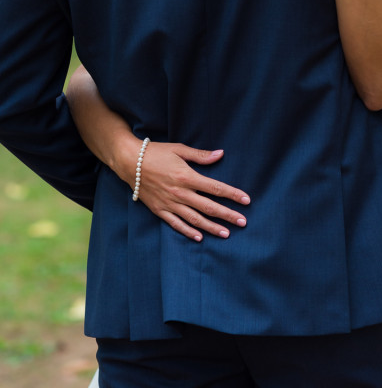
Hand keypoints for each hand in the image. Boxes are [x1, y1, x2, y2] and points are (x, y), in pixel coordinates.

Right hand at [132, 141, 249, 241]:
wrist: (129, 162)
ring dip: (212, 227)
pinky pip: (176, 224)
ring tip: (226, 233)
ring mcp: (169, 203)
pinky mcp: (159, 210)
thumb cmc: (156, 153)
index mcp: (187, 177)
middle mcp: (180, 193)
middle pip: (209, 207)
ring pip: (194, 219)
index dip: (232, 195)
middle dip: (228, 215)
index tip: (246, 200)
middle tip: (243, 222)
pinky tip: (199, 238)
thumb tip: (221, 154)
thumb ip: (201, 156)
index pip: (215, 188)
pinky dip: (187, 232)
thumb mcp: (179, 150)